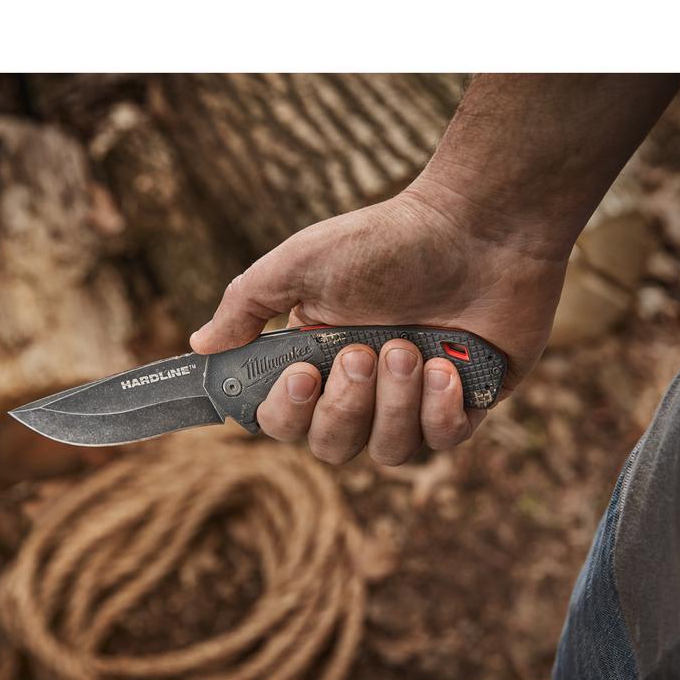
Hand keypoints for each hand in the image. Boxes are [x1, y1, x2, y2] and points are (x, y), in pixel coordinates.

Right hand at [190, 181, 570, 464]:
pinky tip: (447, 368)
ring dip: (394, 403)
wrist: (479, 226)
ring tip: (412, 349)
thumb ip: (247, 305)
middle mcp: (363, 389)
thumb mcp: (302, 263)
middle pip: (332, 447)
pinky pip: (442, 442)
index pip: (285, 421)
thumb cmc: (388, 241)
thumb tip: (199, 347)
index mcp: (319, 361)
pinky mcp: (465, 406)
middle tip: (363, 352)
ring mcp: (414, 401)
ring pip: (387, 452)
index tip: (304, 374)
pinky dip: (440, 411)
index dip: (289, 411)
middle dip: (346, 405)